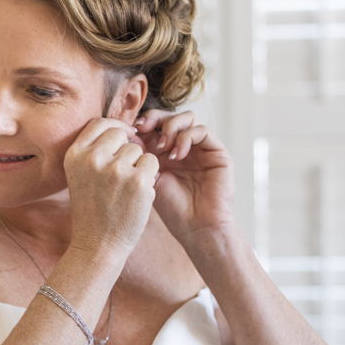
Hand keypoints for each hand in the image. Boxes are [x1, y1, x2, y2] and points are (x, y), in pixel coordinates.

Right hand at [62, 117, 159, 258]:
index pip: (98, 123)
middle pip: (120, 134)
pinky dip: (149, 177)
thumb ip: (95, 151)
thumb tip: (125, 128)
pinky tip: (138, 194)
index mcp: (74, 155)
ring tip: (126, 189)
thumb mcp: (81, 175)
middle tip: (122, 174)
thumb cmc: (92, 210)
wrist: (97, 245)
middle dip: (127, 149)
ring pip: (138, 150)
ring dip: (138, 165)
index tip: (121, 140)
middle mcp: (93, 158)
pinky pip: (152, 163)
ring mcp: (116, 169)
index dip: (114, 128)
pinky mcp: (138, 181)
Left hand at [134, 108, 234, 243]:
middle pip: (170, 115)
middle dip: (155, 118)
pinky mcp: (217, 153)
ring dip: (171, 127)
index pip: (154, 124)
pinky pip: (202, 131)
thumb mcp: (149, 180)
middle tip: (143, 129)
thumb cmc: (172, 210)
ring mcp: (201, 148)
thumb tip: (128, 135)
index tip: (131, 131)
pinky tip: (177, 155)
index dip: (143, 122)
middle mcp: (183, 147)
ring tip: (163, 148)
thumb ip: (142, 157)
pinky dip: (186, 138)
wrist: (196, 228)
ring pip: (188, 117)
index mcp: (164, 152)